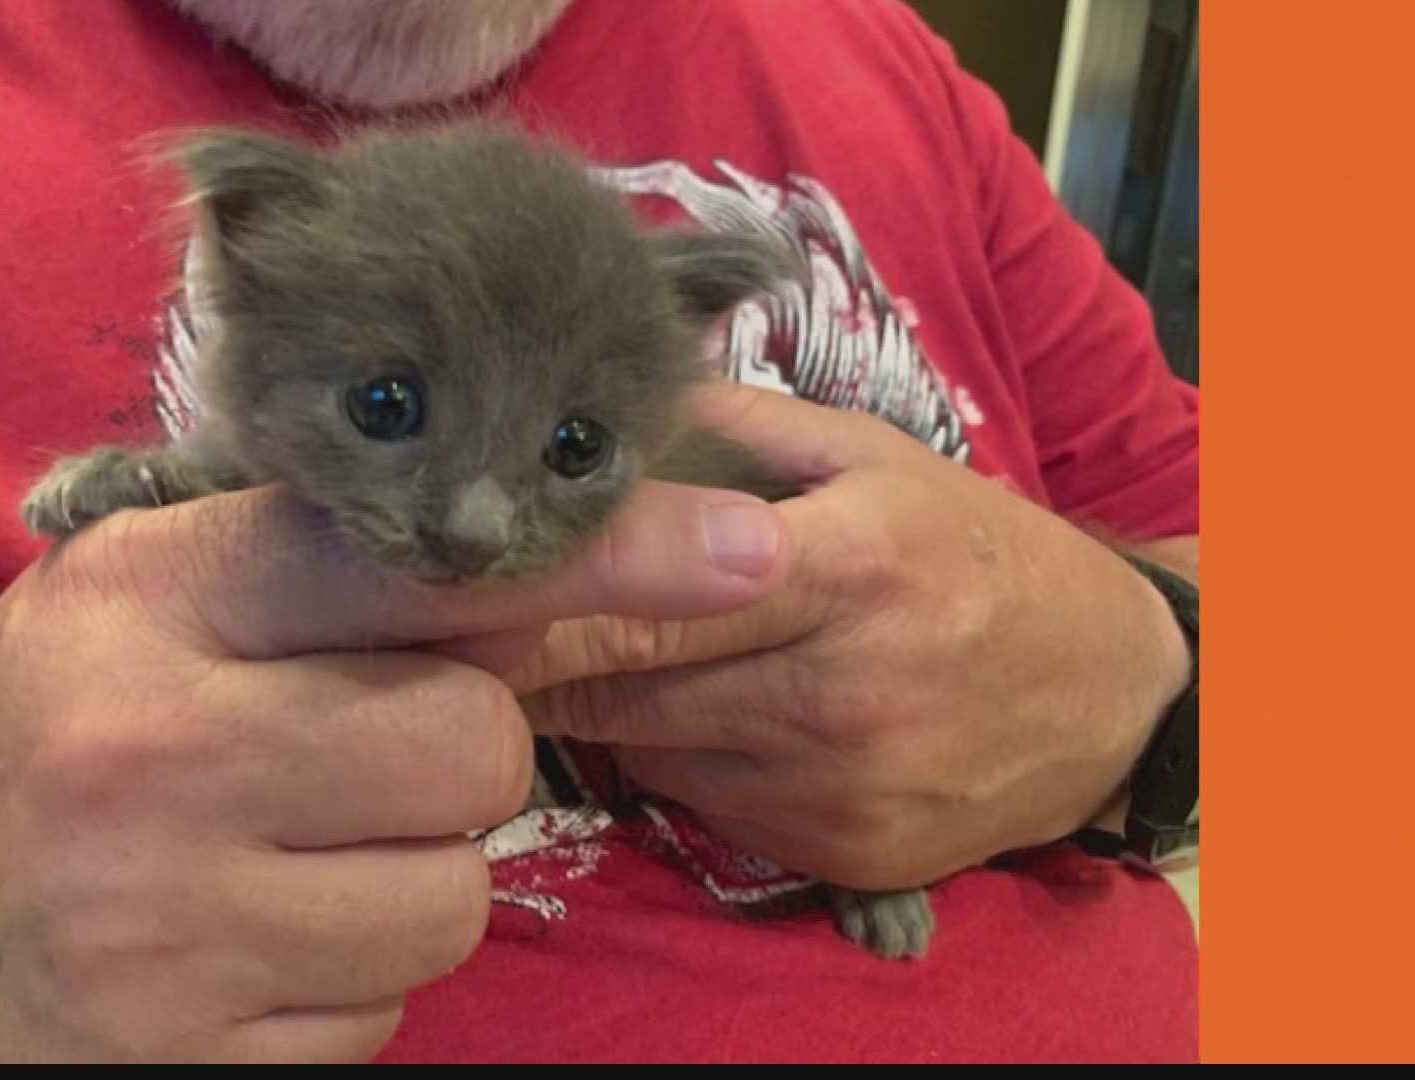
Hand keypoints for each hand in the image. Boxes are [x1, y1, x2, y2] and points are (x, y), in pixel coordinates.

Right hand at [0, 473, 786, 1062]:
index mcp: (147, 605)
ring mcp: (169, 931)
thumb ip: (324, 576)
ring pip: (453, 897)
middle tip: (357, 750)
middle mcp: (155, 758)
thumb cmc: (39, 731)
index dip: (597, 555)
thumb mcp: (142, 606)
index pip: (415, 564)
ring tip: (290, 853)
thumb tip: (559, 571)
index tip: (742, 550)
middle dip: (455, 751)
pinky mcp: (189, 1060)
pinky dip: (350, 975)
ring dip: (408, 875)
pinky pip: (385, 1013)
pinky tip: (251, 941)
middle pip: (473, 746)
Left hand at [510, 383, 1193, 891]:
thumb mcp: (871, 458)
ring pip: (644, 751)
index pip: (642, 604)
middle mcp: (837, 691)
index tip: (464, 584)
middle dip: (542, 654)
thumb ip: (733, 425)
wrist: (1112, 693)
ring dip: (612, 706)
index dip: (538, 601)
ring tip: (630, 651)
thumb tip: (599, 399)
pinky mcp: (840, 857)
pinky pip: (701, 804)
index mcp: (844, 569)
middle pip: (618, 689)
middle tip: (484, 618)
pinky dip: (682, 759)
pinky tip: (723, 712)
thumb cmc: (975, 553)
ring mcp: (838, 789)